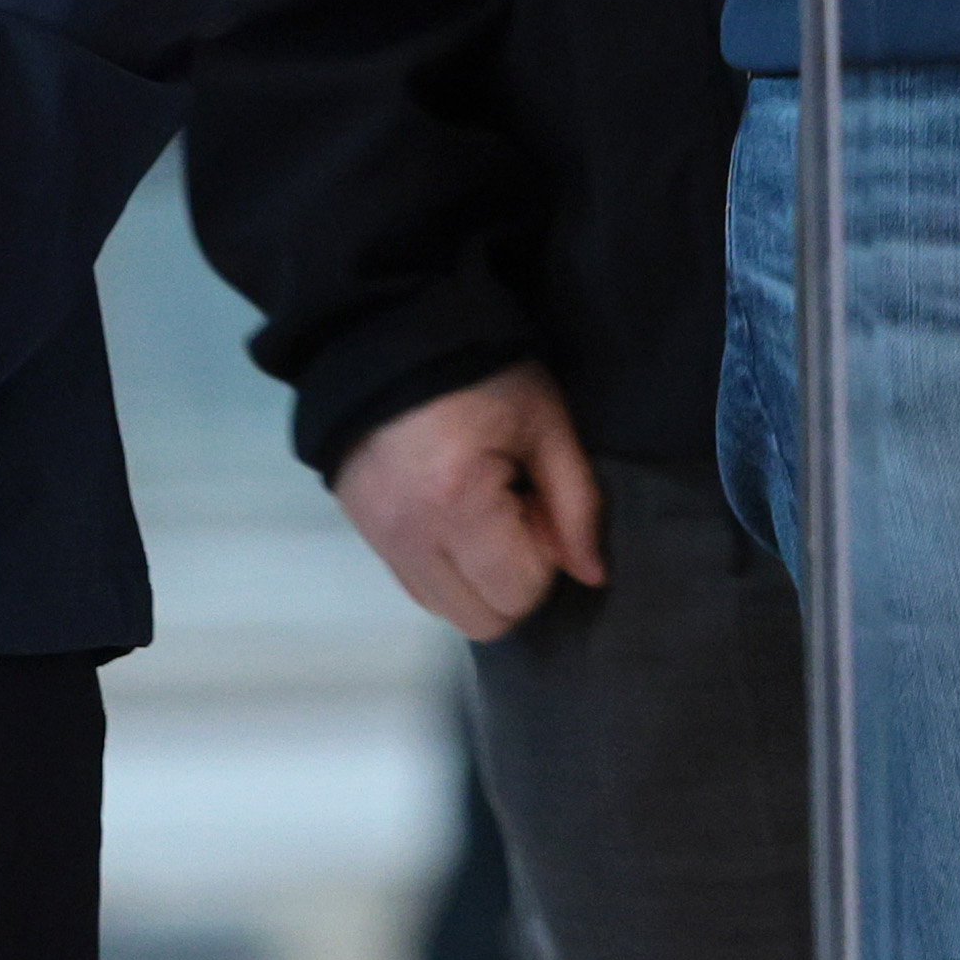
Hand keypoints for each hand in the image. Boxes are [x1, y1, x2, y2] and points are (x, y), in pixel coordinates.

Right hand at [334, 363, 611, 642]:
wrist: (388, 338)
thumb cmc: (481, 373)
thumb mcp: (545, 423)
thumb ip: (577, 502)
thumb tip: (593, 575)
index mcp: (458, 503)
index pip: (519, 592)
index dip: (547, 556)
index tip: (541, 503)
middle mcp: (410, 537)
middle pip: (483, 621)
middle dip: (516, 581)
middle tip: (519, 514)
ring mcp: (381, 543)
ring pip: (448, 612)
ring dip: (480, 581)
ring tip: (487, 513)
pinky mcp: (366, 537)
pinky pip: (418, 588)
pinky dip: (448, 570)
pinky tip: (458, 517)